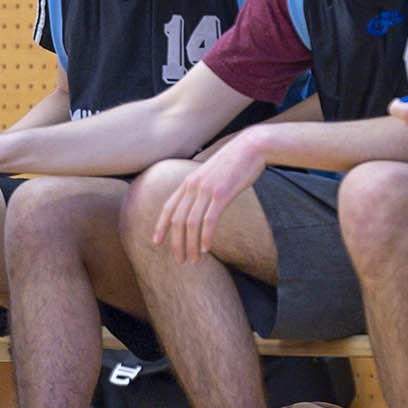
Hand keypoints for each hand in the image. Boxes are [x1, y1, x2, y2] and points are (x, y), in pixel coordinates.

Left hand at [153, 130, 269, 263]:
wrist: (251, 147)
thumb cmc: (234, 162)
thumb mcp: (211, 173)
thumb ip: (202, 187)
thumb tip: (199, 202)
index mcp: (189, 182)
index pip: (168, 207)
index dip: (160, 226)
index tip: (156, 242)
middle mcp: (193, 186)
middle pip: (177, 220)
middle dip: (176, 243)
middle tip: (180, 260)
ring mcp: (206, 190)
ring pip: (191, 224)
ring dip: (191, 245)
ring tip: (193, 260)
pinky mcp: (221, 195)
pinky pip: (209, 220)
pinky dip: (206, 237)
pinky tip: (206, 249)